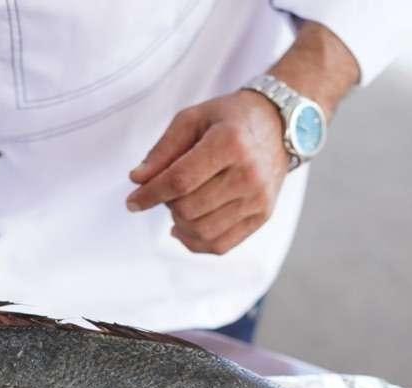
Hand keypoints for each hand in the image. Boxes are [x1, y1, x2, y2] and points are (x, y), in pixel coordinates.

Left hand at [126, 90, 289, 255]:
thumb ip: (162, 150)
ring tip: (179, 205)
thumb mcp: (192, 119)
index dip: (150, 194)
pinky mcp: (263, 215)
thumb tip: (137, 180)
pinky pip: (220, 245)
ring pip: (202, 231)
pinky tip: (185, 228)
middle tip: (168, 190)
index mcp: (230, 143)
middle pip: (189, 208)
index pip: (180, 180)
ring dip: (180, 223)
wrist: (279, 125)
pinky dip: (195, 242)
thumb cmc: (229, 120)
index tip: (132, 202)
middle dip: (167, 204)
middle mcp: (248, 174)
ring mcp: (258, 198)